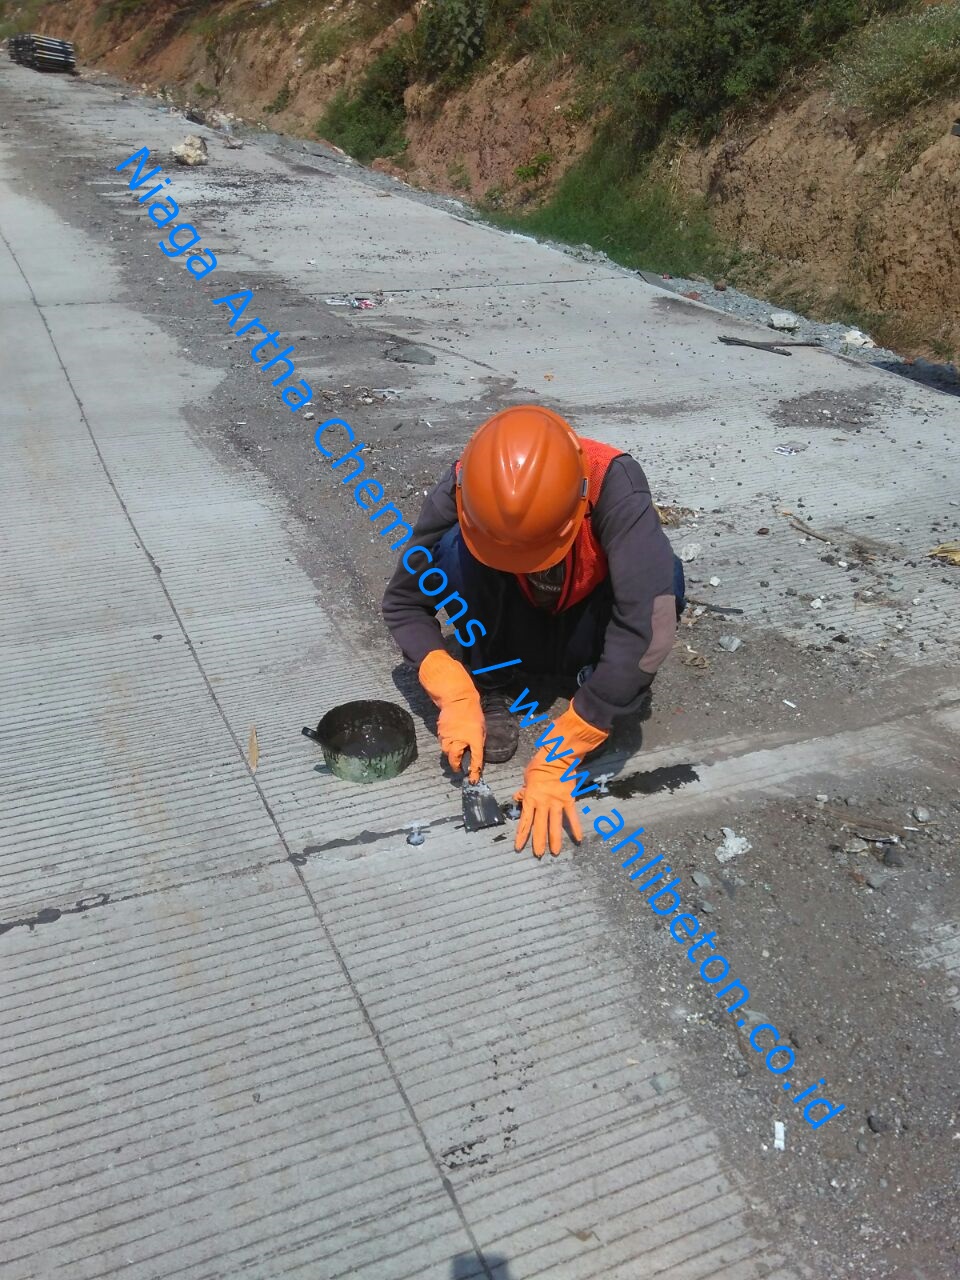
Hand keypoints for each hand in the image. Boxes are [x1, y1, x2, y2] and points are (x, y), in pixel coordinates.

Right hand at [418, 649, 483, 782]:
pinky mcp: (440, 732)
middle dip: (456, 765)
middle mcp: (459, 740)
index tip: (472, 779)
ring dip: (451, 756)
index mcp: (474, 739)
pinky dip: (447, 745)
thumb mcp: (481, 728)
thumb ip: (478, 742)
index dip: (474, 771)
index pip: (475, 759)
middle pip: (454, 759)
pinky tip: (450, 742)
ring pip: (447, 752)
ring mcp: (448, 737)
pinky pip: (443, 743)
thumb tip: (474, 751)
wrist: (457, 699)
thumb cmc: (473, 713)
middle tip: (459, 768)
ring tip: (454, 755)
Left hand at [514, 756, 582, 857]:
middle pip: (540, 826)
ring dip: (555, 840)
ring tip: (555, 853)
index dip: (522, 835)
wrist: (558, 757)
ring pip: (555, 825)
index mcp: (531, 799)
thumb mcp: (526, 778)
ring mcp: (557, 803)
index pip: (525, 821)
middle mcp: (543, 804)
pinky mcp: (569, 800)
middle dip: (538, 842)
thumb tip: (518, 798)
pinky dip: (576, 828)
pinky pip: (572, 816)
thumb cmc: (540, 765)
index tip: (519, 847)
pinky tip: (579, 839)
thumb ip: (523, 791)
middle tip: (538, 855)